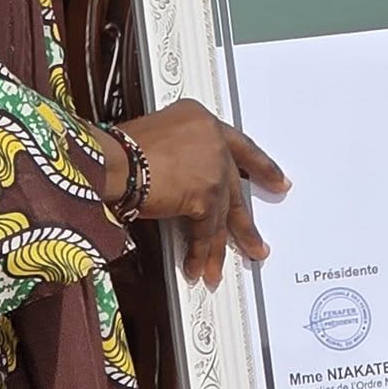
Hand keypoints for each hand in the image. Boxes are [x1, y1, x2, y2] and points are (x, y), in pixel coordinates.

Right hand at [102, 101, 289, 286]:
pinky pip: (205, 231)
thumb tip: (181, 177)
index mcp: (201, 119)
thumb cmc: (119, 149)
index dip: (259, 165)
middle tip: (258, 238)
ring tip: (222, 268)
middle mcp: (213, 140)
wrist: (111, 161)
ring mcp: (213, 168)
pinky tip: (199, 267)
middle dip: (245, 219)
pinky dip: (200, 253)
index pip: (238, 145)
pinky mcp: (205, 196)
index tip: (276, 178)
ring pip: (223, 214)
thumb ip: (179, 151)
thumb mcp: (156, 134)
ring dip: (221, 246)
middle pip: (234, 185)